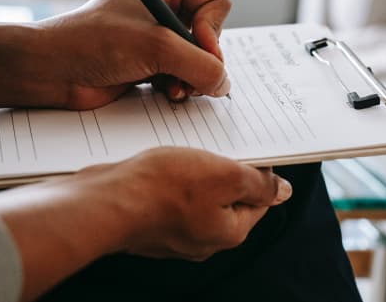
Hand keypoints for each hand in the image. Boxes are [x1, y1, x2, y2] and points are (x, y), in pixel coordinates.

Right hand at [0, 147, 291, 300]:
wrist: (103, 202)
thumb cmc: (160, 189)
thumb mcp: (224, 175)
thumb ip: (258, 184)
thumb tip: (282, 192)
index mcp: (229, 232)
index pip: (259, 200)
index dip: (258, 171)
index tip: (248, 150)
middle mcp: (203, 239)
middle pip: (227, 198)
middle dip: (223, 170)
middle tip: (213, 146)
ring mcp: (174, 234)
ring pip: (197, 196)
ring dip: (194, 171)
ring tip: (183, 152)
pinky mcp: (150, 223)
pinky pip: (170, 198)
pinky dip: (169, 179)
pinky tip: (160, 164)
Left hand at [33, 0, 231, 108]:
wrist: (52, 70)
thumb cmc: (94, 42)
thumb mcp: (156, 47)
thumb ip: (200, 65)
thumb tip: (224, 84)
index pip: (215, 3)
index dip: (213, 29)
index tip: (201, 48)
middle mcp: (164, 8)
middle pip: (211, 35)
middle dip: (202, 60)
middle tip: (190, 76)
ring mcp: (157, 38)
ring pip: (199, 60)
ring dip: (191, 78)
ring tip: (175, 89)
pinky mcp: (150, 64)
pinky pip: (183, 76)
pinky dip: (180, 87)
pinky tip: (166, 93)